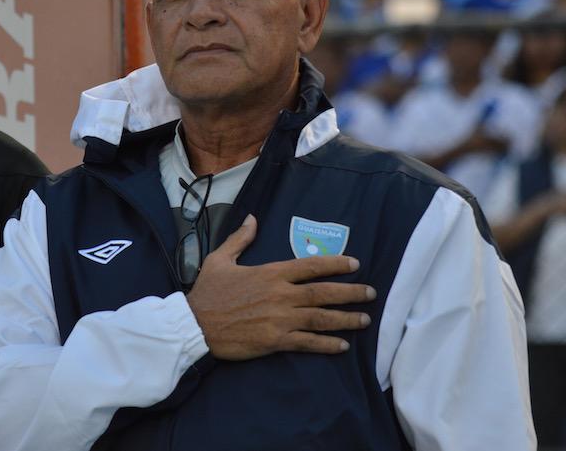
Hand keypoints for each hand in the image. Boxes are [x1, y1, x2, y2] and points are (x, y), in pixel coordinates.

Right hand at [186, 215, 375, 360]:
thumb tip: (252, 218)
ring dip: (346, 319)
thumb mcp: (220, 259)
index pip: (311, 265)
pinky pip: (307, 342)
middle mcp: (281, 295)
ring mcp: (280, 319)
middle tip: (371, 293)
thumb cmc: (207, 292)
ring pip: (321, 318)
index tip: (354, 264)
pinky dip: (327, 344)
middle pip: (324, 292)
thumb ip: (240, 239)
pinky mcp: (275, 341)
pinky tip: (342, 346)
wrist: (194, 325)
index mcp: (271, 272)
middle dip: (351, 292)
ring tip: (365, 320)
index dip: (336, 264)